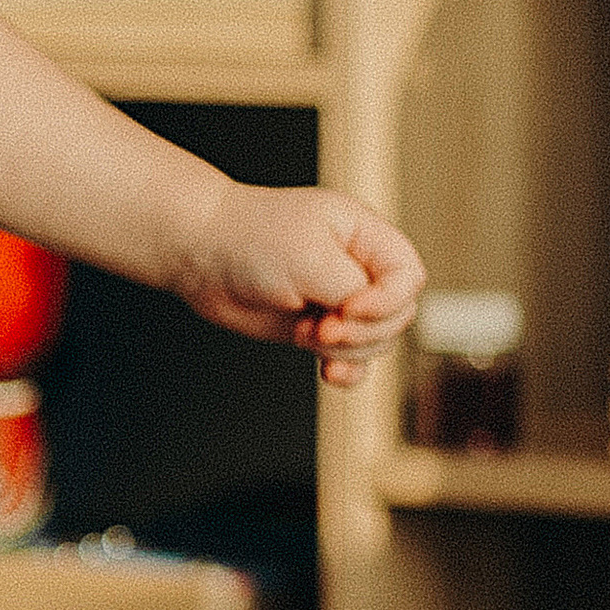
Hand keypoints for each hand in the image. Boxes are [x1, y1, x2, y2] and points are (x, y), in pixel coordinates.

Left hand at [170, 180, 423, 384]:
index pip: (409, 277)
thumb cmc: (250, 239)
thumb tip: (365, 318)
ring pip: (375, 342)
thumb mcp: (309, 257)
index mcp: (365, 236)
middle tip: (319, 327)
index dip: (388, 301)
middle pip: (397, 316)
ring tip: (304, 333)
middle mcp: (357, 268)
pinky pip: (350, 360)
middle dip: (361, 331)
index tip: (347, 308)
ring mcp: (337, 301)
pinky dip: (345, 370)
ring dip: (344, 350)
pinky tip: (327, 374)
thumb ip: (351, 288)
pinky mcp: (315, 329)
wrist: (200, 254)